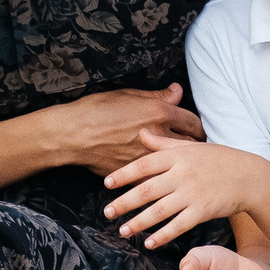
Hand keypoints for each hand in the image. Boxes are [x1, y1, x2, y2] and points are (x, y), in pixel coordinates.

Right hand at [58, 86, 204, 178]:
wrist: (72, 135)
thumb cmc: (96, 109)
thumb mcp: (128, 95)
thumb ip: (157, 96)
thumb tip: (177, 91)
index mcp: (159, 113)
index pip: (193, 121)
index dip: (197, 126)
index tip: (197, 130)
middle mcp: (159, 136)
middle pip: (192, 145)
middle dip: (195, 147)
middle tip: (195, 150)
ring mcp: (149, 158)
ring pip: (177, 164)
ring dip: (181, 164)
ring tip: (183, 166)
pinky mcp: (137, 174)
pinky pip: (157, 178)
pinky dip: (161, 177)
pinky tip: (163, 178)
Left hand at [103, 128, 266, 247]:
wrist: (249, 176)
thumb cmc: (218, 159)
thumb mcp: (192, 146)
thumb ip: (164, 142)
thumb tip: (141, 133)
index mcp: (178, 155)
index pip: (144, 165)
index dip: (123, 174)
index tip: (106, 184)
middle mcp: (183, 174)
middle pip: (146, 190)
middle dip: (124, 202)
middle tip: (107, 212)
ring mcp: (193, 193)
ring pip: (159, 211)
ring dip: (138, 222)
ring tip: (123, 230)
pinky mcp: (203, 210)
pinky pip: (179, 225)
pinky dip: (163, 235)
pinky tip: (150, 243)